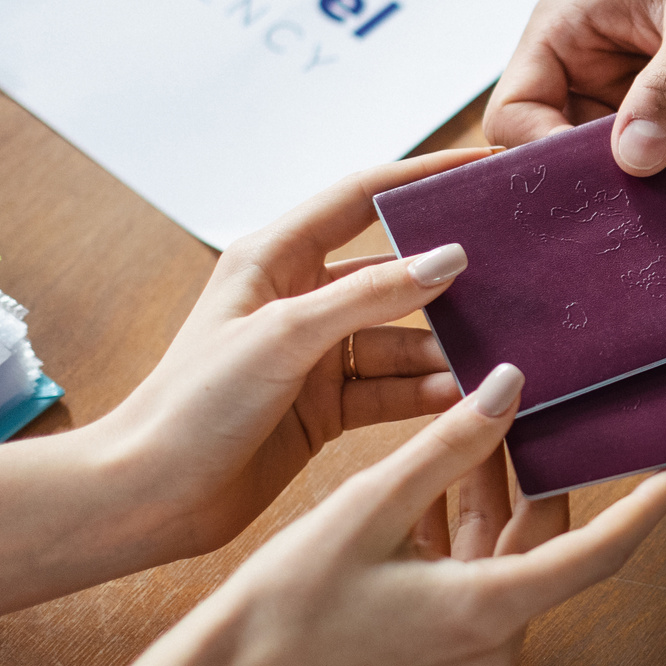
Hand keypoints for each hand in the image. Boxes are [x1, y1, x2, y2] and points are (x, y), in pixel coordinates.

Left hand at [103, 150, 493, 560]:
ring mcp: (316, 354)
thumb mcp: (284, 335)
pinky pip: (395, 388)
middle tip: (517, 275)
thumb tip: (450, 259)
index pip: (364, 196)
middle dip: (451, 278)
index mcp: (275, 257)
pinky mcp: (327, 406)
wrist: (148, 499)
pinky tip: (468, 397)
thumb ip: (370, 294)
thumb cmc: (193, 405)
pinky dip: (429, 393)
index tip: (485, 166)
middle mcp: (300, 298)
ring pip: (403, 337)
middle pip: (394, 272)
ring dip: (446, 348)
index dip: (424, 177)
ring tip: (499, 354)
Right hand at [185, 363, 665, 665]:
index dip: (648, 505)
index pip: (600, 550)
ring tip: (469, 433)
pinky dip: (465, 533)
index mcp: (490, 609)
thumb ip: (452, 445)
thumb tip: (511, 387)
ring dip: (490, 497)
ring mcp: (473, 657)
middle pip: (545, 541)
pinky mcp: (448, 658)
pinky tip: (434, 486)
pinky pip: (480, 581)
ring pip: (509, 556)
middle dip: (531, 473)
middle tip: (523, 405)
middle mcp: (496, 643)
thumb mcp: (371, 503)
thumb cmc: (290, 597)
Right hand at [483, 0, 665, 171]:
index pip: (515, 111)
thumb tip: (634, 156)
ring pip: (619, 163)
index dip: (542, 153)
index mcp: (568, 27)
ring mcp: (638, 91)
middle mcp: (592, 63)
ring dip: (649, 186)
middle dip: (599, 181)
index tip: (596, 183)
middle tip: (640, 216)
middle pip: (564, 149)